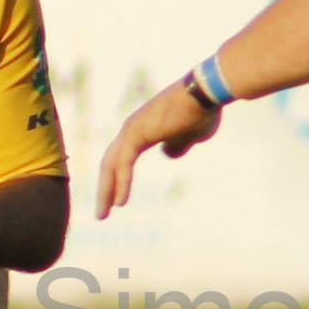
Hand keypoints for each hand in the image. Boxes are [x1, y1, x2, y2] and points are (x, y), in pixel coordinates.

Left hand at [95, 79, 222, 218]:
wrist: (207, 93)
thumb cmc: (202, 111)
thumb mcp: (190, 136)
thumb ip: (177, 145)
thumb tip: (168, 154)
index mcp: (141, 129)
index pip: (120, 158)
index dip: (116, 179)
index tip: (116, 201)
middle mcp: (131, 128)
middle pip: (109, 163)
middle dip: (104, 189)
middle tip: (101, 214)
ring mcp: (131, 129)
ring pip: (111, 165)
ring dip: (106, 191)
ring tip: (103, 215)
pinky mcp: (137, 133)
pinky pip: (123, 163)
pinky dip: (120, 182)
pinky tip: (120, 202)